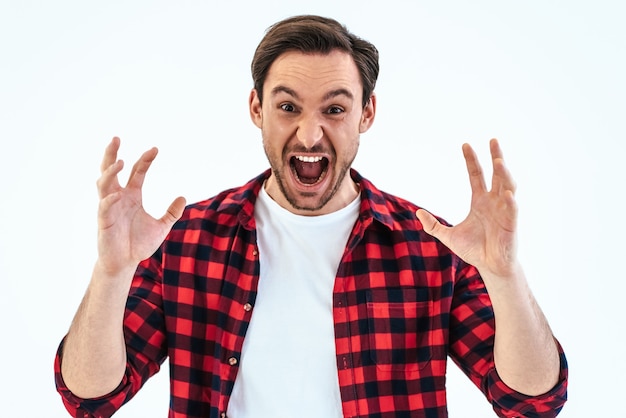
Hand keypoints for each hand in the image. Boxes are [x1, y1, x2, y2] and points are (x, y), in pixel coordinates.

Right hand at [96, 137, 185, 275]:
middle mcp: (118, 198)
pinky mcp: (104, 222)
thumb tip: (183, 197)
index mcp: (132, 196)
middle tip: (116, 138)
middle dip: (113, 154)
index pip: (138, 172)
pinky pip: (104, 207)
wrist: (125, 263)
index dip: (145, 160)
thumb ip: (171, 213)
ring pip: (103, 183)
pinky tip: (115, 195)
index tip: (155, 149)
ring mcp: (109, 208)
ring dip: (110, 172)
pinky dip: (108, 200)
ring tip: (121, 161)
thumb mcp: (161, 227)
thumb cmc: (139, 244)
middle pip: (112, 170)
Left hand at [416, 139, 517, 278]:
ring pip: (508, 186)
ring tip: (499, 161)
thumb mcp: (448, 236)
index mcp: (480, 201)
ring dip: (505, 174)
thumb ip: (433, 226)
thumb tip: (417, 213)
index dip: (471, 160)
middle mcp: (494, 202)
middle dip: (495, 156)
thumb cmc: (474, 250)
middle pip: (496, 174)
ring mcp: (504, 211)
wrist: (490, 267)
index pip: (476, 175)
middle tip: (493, 140)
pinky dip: (511, 202)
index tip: (465, 144)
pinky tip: (507, 194)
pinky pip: (512, 210)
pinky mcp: (511, 225)